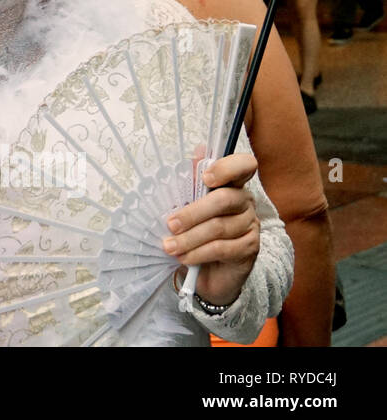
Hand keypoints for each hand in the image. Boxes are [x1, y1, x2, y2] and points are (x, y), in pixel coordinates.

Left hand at [163, 153, 260, 306]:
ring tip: (169, 246)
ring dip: (190, 238)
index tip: (206, 178)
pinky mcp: (250, 248)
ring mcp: (251, 224)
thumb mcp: (188, 205)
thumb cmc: (195, 230)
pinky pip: (223, 249)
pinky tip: (184, 257)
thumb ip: (190, 181)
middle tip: (170, 224)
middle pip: (224, 200)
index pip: (244, 165)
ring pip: (219, 227)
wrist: (209, 270)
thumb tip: (198, 149)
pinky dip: (199, 253)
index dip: (228, 167)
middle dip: (192, 213)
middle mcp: (245, 201)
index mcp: (231, 183)